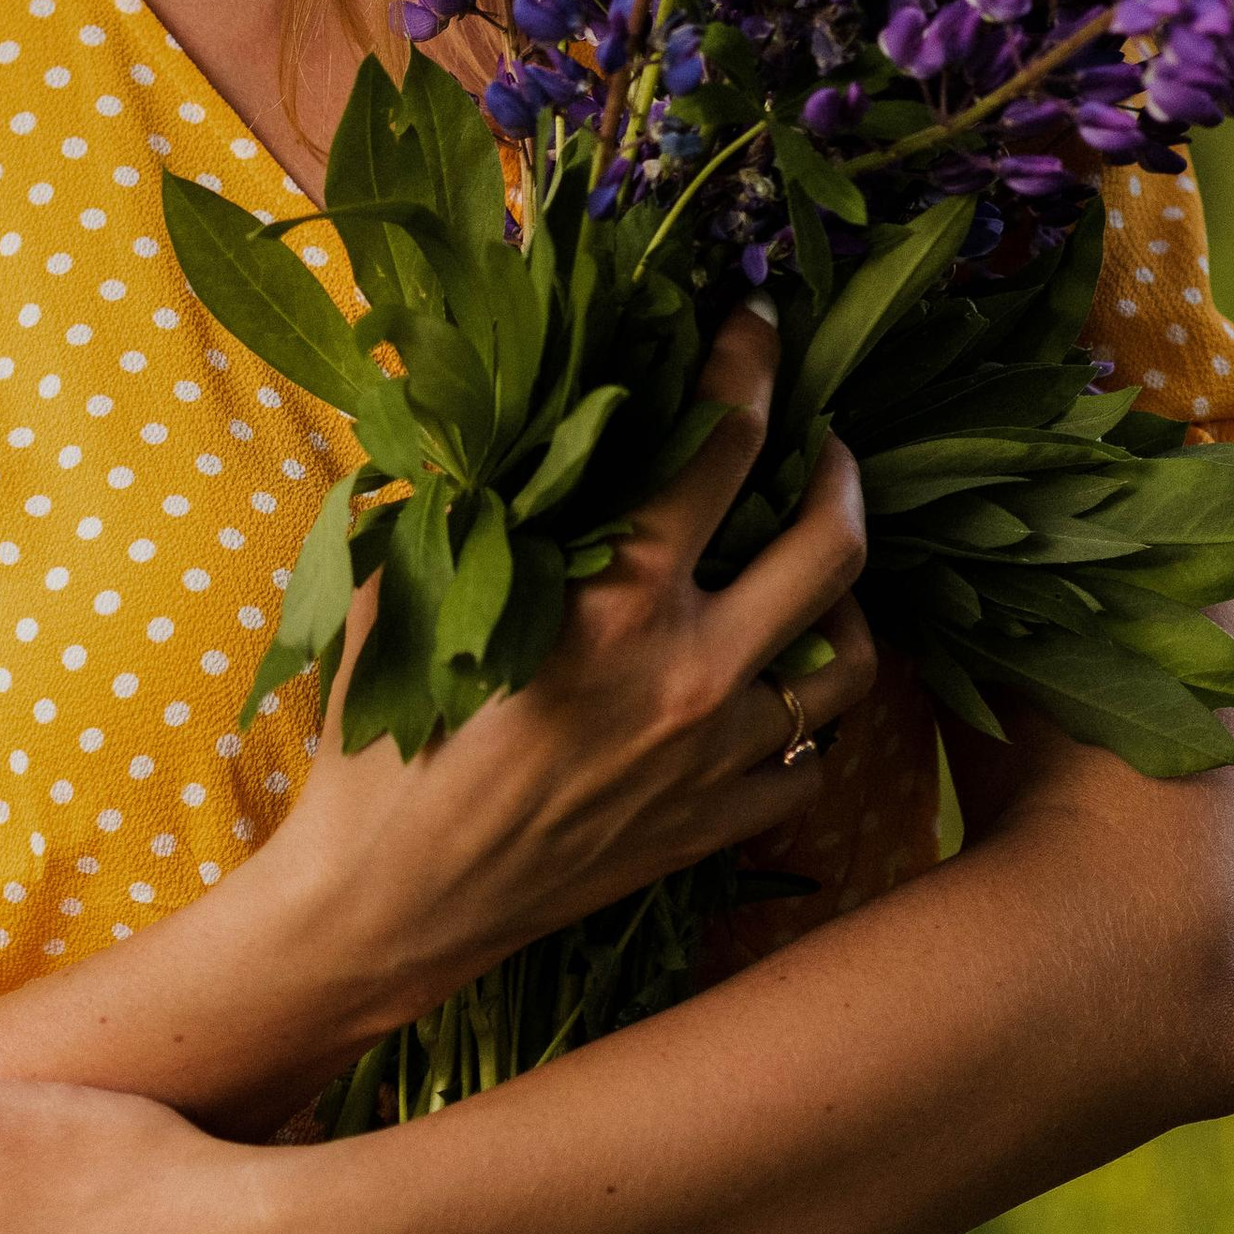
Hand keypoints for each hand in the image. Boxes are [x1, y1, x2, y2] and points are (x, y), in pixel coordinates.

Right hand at [274, 298, 872, 1026]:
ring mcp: (716, 759)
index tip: (756, 322)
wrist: (385, 911)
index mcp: (615, 599)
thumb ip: (461, 496)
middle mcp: (689, 673)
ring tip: (823, 566)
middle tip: (826, 437)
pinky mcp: (717, 827)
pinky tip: (781, 680)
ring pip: (852, 662)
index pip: (721, 448)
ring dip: (851, 600)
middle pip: (831, 547)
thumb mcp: (406, 588)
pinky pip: (812, 760)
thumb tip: (479, 406)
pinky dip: (810, 711)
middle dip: (841, 468)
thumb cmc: (381, 741)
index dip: (749, 367)